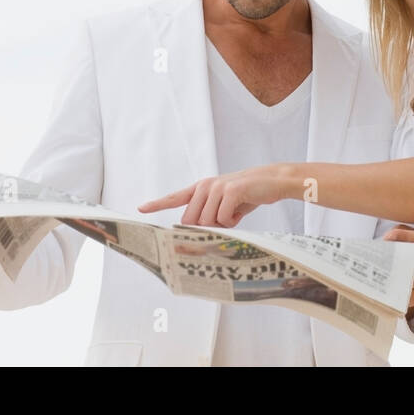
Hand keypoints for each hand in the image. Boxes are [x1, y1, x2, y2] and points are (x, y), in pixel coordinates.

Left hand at [139, 165, 294, 227]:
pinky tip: (241, 208)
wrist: (272, 181)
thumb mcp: (225, 204)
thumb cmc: (247, 195)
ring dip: (223, 224)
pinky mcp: (230, 190)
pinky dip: (233, 221)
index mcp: (201, 188)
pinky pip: (223, 219)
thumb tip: (196, 233)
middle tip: (225, 220)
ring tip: (235, 211)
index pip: (175, 197)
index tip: (141, 208)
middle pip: (191, 221)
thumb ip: (208, 214)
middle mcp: (205, 185)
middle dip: (206, 228)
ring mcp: (217, 187)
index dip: (158, 204)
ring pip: (207, 222)